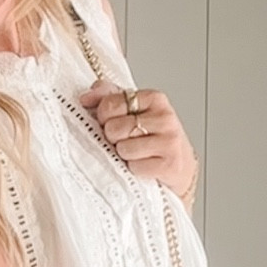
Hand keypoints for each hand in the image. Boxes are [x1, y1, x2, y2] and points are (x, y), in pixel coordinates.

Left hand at [81, 82, 198, 209]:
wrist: (180, 165)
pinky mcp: (170, 164)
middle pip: (114, 128)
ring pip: (123, 149)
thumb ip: (108, 97)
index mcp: (154, 98)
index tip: (111, 122)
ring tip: (136, 153)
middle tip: (125, 141)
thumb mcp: (132, 111)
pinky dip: (135, 169)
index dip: (104, 117)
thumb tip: (86, 97)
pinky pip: (135, 167)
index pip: (110, 104)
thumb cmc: (152, 137)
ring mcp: (170, 141)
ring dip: (124, 155)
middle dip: (114, 138)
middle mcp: (165, 117)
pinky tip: (144, 164)